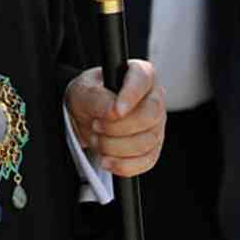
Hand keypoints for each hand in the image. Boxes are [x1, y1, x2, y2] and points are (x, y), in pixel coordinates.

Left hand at [65, 61, 165, 177]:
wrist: (85, 119)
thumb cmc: (88, 98)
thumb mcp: (82, 92)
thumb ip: (97, 98)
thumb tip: (114, 111)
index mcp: (140, 75)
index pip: (143, 79)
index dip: (131, 95)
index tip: (116, 111)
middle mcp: (154, 98)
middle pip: (151, 114)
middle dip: (119, 127)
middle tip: (96, 126)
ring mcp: (156, 125)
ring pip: (147, 141)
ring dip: (116, 146)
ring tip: (96, 139)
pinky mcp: (153, 149)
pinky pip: (146, 161)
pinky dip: (123, 164)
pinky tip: (106, 159)